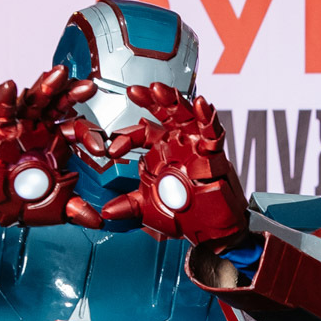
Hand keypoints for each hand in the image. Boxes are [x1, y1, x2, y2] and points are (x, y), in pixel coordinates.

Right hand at [0, 67, 98, 227]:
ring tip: (59, 75)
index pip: (77, 129)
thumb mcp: (53, 206)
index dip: (90, 136)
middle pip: (58, 104)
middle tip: (89, 87)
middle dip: (73, 94)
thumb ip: (75, 209)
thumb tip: (98, 221)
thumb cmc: (21, 199)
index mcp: (56, 141)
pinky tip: (10, 86)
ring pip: (34, 101)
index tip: (101, 149)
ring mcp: (20, 127)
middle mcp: (40, 129)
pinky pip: (2, 112)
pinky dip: (5, 99)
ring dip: (46, 86)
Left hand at [99, 83, 247, 245]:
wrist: (209, 231)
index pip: (141, 133)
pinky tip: (201, 104)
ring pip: (186, 114)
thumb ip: (128, 206)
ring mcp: (196, 145)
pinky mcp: (214, 154)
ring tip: (158, 90)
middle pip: (164, 112)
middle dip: (150, 100)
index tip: (111, 150)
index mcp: (161, 150)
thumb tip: (106, 213)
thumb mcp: (150, 208)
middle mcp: (178, 142)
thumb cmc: (186, 214)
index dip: (125, 138)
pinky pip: (213, 131)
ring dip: (173, 100)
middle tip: (134, 91)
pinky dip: (208, 117)